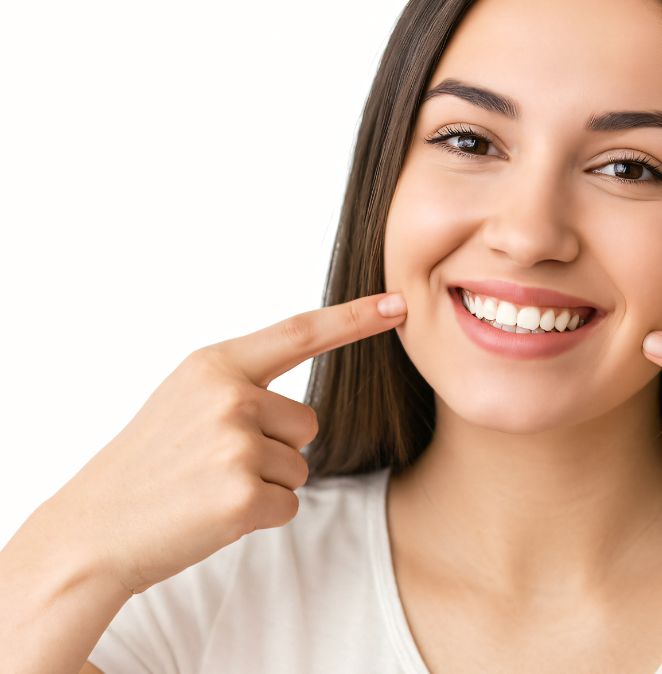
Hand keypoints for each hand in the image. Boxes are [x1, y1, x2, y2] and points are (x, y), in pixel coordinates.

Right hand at [28, 292, 406, 595]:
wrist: (94, 528)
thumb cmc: (149, 463)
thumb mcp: (187, 399)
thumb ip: (243, 385)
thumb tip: (306, 404)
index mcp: (215, 365)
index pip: (299, 333)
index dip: (354, 318)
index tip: (397, 304)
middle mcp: (230, 397)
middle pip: (309, 422)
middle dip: (278, 448)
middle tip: (217, 462)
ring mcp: (236, 445)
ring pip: (300, 466)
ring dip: (266, 484)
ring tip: (209, 486)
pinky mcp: (243, 496)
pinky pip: (289, 504)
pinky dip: (260, 516)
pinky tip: (213, 513)